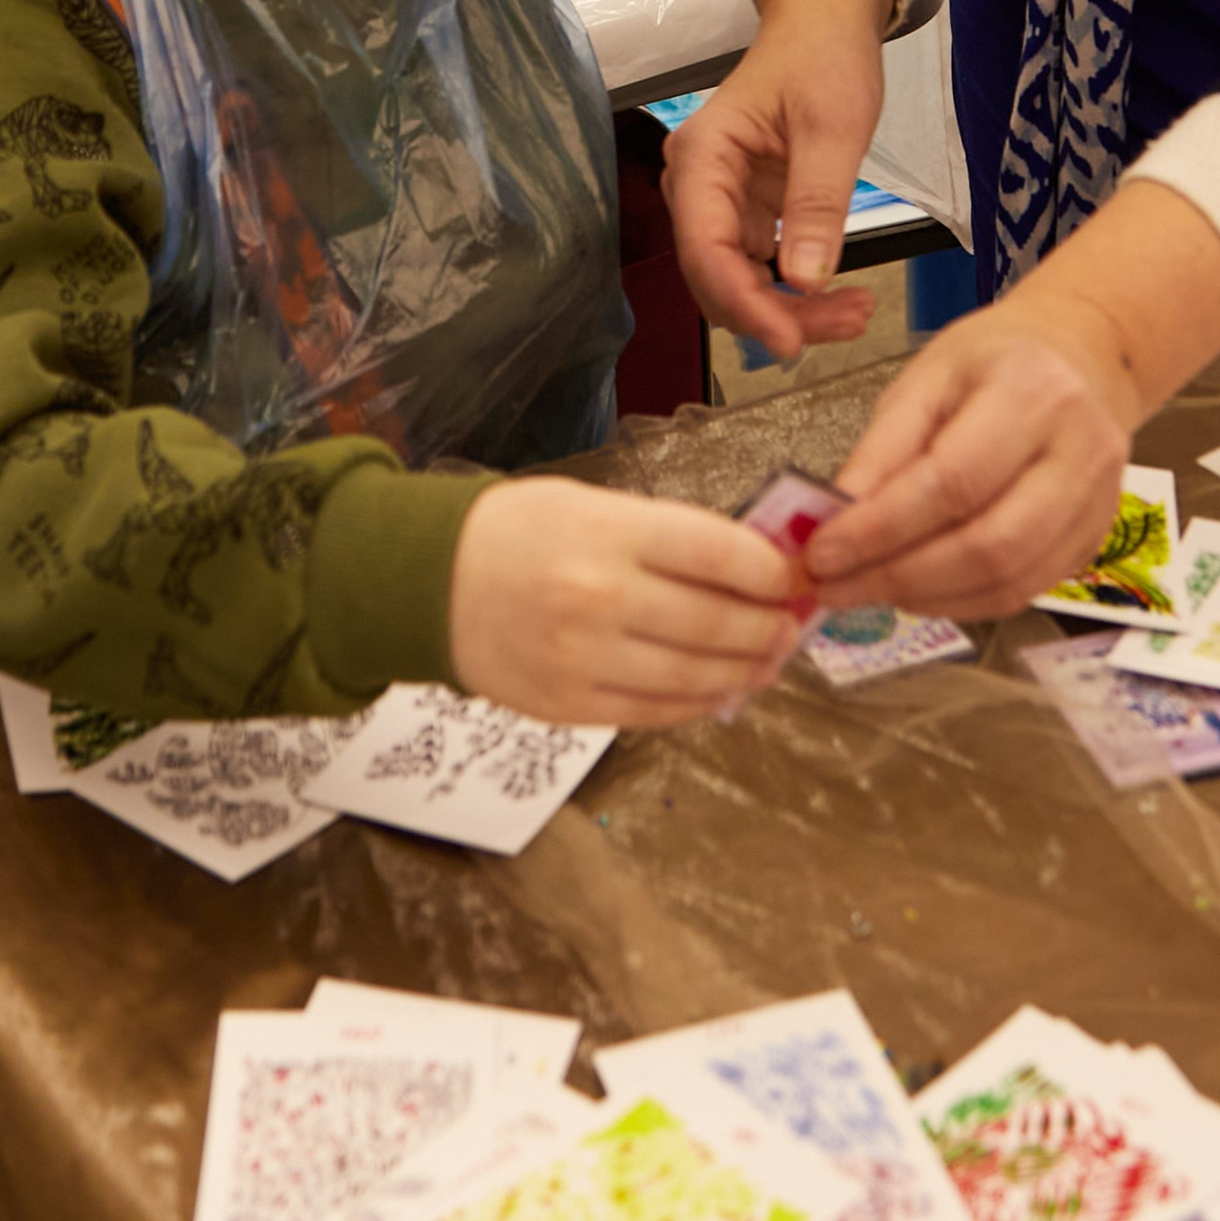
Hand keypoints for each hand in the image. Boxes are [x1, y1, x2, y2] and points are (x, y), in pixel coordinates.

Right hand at [448, 477, 800, 726]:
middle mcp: (600, 597)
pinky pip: (655, 714)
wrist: (430, 581)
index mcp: (610, 533)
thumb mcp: (593, 506)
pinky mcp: (569, 706)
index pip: (723, 555)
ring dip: (744, 672)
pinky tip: (719, 690)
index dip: (772, 572)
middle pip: (718, 623)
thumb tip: (751, 568)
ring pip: (695, 677)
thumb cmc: (518, 532)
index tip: (790, 577)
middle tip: (789, 625)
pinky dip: (698, 705)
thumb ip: (669, 536)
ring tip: (765, 662)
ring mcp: (584, 659)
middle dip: (768, 627)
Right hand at [663, 0, 890, 355]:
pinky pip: (759, 268)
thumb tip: (806, 281)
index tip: (791, 342)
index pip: (706, 250)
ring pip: (738, 282)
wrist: (825, 23)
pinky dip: (796, 291)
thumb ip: (816, 203)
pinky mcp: (747, 211)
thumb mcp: (832, 127)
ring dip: (790, 309)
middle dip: (776, 313)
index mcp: (702, 158)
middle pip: (718, 277)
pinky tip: (841, 297)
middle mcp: (697, 186)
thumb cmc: (824, 58)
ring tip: (857, 313)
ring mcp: (720, 202)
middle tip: (850, 324)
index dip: (744, 304)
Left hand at [804, 318, 1136, 617]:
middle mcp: (1080, 451)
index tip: (822, 553)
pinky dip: (961, 602)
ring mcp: (1097, 503)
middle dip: (900, 576)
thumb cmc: (996, 360)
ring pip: (1010, 581)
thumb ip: (883, 448)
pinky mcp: (1094, 540)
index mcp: (1033, 392)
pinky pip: (1024, 591)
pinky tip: (916, 591)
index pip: (953, 482)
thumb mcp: (926, 377)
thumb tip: (836, 518)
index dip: (881, 528)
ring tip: (866, 589)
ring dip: (927, 599)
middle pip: (990, 545)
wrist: (1079, 355)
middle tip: (835, 586)